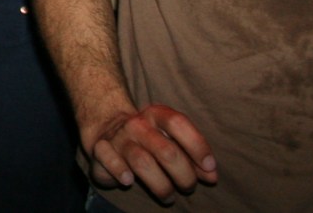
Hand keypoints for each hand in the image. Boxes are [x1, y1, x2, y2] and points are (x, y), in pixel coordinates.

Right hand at [84, 103, 217, 200]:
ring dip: (161, 185)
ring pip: (142, 162)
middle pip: (166, 150)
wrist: (107, 127)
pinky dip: (119, 171)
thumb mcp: (171, 142)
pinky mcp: (100, 149)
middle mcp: (138, 124)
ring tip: (169, 197)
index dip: (197, 145)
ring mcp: (118, 137)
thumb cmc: (149, 139)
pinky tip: (129, 181)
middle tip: (188, 187)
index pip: (179, 124)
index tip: (209, 167)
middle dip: (184, 175)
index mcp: (157, 115)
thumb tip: (212, 176)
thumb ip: (192, 157)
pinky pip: (109, 159)